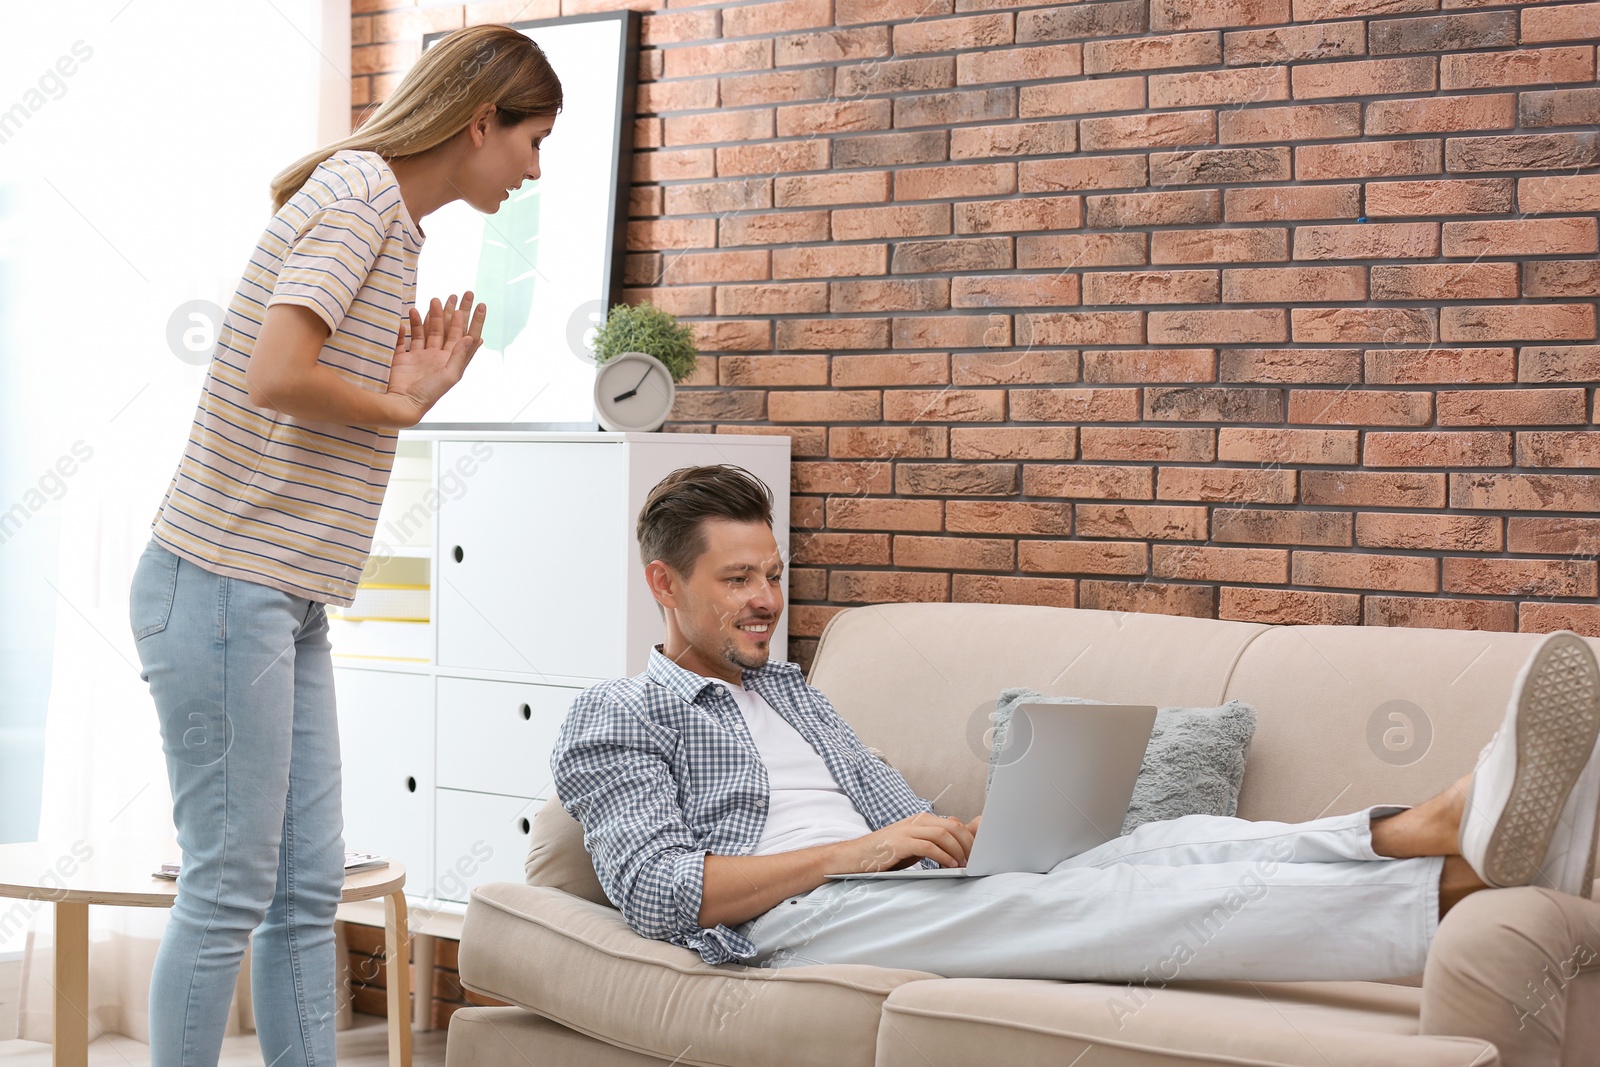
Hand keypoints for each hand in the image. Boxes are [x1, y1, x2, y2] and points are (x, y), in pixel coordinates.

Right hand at [385, 292, 486, 423]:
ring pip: (427, 330)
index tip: (479, 304)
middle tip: (456, 294)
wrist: (402, 403)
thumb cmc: (429, 394)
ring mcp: (420, 356)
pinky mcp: (403, 357)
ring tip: (434, 299)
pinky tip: (410, 314)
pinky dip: (408, 326)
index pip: (465, 335)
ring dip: (431, 315)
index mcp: (450, 361)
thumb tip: (473, 337)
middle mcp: (437, 357)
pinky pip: (406, 338)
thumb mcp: (450, 376)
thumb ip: (460, 356)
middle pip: (447, 329)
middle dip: (452, 312)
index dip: (473, 320)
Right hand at [829, 812, 976, 874]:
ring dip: (958, 851)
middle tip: (973, 860)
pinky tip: (949, 865)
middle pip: (952, 826)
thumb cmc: (885, 854)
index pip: (953, 823)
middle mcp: (915, 821)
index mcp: (920, 820)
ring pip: (943, 834)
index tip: (975, 854)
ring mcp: (907, 830)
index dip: (968, 838)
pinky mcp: (901, 842)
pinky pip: (929, 846)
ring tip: (964, 864)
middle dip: (967, 844)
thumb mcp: (912, 845)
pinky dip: (943, 856)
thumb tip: (955, 840)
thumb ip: (931, 841)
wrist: (856, 857)